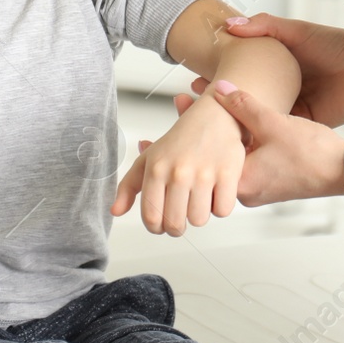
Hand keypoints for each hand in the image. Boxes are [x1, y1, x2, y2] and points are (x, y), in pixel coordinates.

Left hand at [110, 91, 247, 234]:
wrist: (214, 114)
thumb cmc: (181, 140)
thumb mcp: (149, 159)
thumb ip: (128, 186)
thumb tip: (116, 210)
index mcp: (156, 169)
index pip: (151, 218)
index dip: (157, 228)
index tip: (162, 225)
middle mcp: (178, 172)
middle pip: (175, 224)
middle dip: (178, 226)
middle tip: (182, 215)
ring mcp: (204, 173)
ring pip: (199, 220)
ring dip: (200, 214)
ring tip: (200, 198)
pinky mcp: (227, 173)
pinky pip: (223, 210)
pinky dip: (221, 206)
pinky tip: (216, 192)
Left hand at [177, 81, 343, 204]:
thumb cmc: (314, 155)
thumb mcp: (274, 123)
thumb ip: (244, 104)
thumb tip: (219, 87)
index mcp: (240, 182)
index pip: (203, 156)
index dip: (188, 127)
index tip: (178, 106)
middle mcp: (246, 191)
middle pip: (213, 158)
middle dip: (201, 129)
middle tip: (187, 102)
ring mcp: (259, 188)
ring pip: (230, 159)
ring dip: (222, 135)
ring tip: (211, 108)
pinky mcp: (272, 182)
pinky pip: (247, 161)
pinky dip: (240, 143)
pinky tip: (241, 124)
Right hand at [190, 14, 343, 126]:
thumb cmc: (335, 46)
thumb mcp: (296, 31)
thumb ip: (264, 26)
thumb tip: (229, 25)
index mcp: (277, 66)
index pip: (241, 73)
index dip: (218, 77)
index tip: (194, 78)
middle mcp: (281, 88)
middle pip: (244, 96)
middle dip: (219, 101)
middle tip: (194, 104)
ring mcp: (290, 107)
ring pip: (255, 114)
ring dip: (232, 119)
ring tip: (207, 121)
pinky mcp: (301, 123)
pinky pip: (275, 128)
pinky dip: (255, 130)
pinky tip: (234, 134)